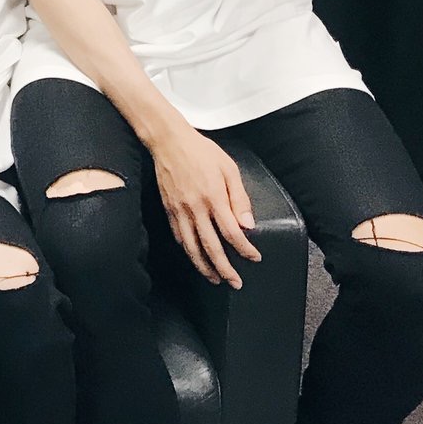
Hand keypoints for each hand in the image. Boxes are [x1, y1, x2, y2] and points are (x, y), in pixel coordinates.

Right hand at [150, 124, 260, 286]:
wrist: (168, 141)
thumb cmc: (201, 151)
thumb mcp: (229, 168)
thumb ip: (240, 198)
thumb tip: (248, 225)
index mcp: (214, 197)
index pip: (232, 232)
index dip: (245, 249)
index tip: (254, 257)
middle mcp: (196, 207)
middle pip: (211, 247)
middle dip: (225, 269)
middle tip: (235, 283)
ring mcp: (179, 210)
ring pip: (192, 247)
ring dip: (204, 267)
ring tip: (215, 279)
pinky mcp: (168, 209)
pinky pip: (179, 236)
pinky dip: (188, 251)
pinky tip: (195, 257)